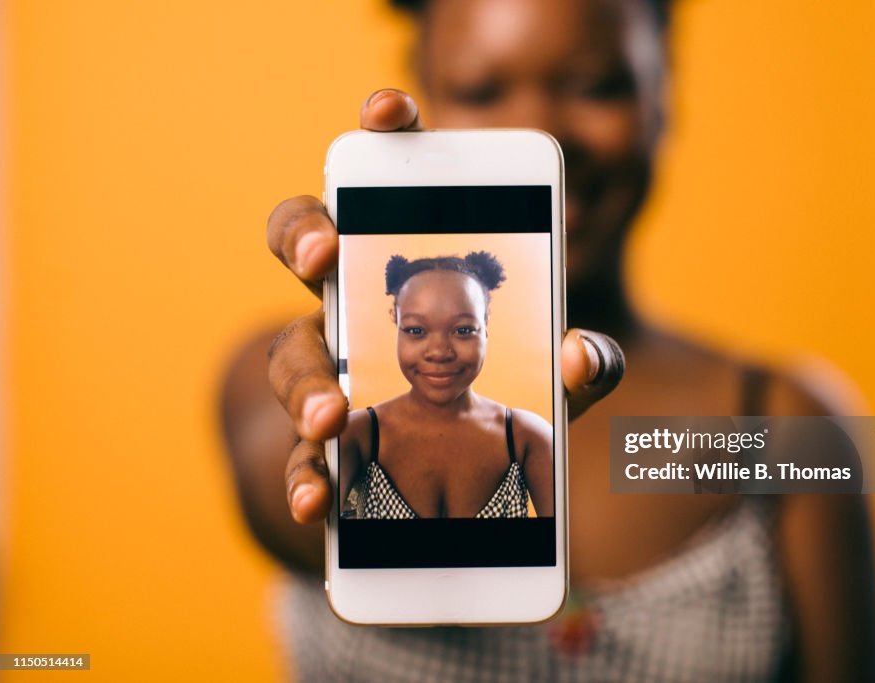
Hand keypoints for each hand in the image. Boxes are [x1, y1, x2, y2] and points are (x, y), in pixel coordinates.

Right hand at [266, 89, 623, 524]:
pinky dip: (305, 475)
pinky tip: (323, 501)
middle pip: (303, 241)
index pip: (387, 178)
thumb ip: (584, 363)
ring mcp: (330, 364)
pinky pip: (300, 451)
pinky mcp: (324, 438)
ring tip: (331, 417)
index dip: (383, 134)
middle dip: (304, 233)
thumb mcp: (560, 379)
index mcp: (408, 259)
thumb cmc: (505, 390)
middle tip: (324, 254)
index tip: (388, 113)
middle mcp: (353, 297)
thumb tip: (581, 353)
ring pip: (290, 353)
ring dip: (306, 381)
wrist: (462, 467)